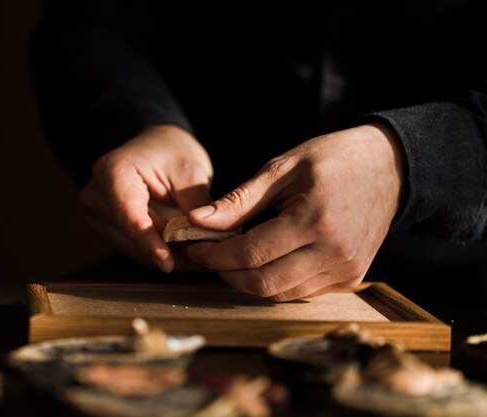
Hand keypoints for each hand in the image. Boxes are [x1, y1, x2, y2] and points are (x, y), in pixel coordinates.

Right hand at [80, 124, 212, 271]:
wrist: (155, 146)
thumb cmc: (172, 150)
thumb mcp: (190, 170)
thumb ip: (196, 205)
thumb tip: (204, 242)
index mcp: (112, 171)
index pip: (128, 214)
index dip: (148, 242)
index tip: (167, 262)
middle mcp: (96, 195)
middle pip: (130, 236)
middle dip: (167, 253)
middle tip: (203, 261)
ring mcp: (98, 214)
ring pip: (133, 249)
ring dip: (167, 257)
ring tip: (199, 260)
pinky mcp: (108, 228)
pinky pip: (135, 249)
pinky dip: (160, 254)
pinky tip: (186, 257)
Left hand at [186, 123, 405, 300]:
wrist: (389, 168)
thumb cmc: (333, 159)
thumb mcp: (283, 167)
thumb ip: (240, 199)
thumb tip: (199, 220)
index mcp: (315, 219)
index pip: (251, 253)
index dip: (216, 255)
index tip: (195, 247)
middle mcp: (334, 252)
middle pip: (263, 282)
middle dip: (227, 273)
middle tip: (208, 255)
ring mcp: (346, 269)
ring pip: (281, 293)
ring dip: (248, 280)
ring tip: (231, 257)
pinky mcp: (351, 277)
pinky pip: (301, 292)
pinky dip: (274, 282)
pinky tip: (262, 261)